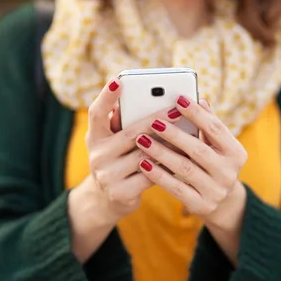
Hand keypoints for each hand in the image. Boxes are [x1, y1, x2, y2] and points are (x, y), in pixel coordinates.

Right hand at [69, 78, 182, 228]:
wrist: (107, 201)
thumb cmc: (118, 160)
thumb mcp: (113, 142)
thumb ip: (123, 123)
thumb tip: (144, 99)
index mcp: (94, 137)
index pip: (96, 113)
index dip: (106, 96)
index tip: (119, 80)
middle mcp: (97, 155)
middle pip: (130, 133)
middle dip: (156, 120)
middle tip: (176, 109)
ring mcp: (107, 176)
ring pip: (145, 155)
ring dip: (168, 144)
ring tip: (187, 132)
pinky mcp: (121, 193)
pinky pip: (151, 175)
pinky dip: (167, 166)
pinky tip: (182, 158)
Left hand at [135, 96, 247, 228]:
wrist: (222, 203)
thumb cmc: (214, 164)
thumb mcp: (217, 146)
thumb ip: (208, 125)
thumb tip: (200, 100)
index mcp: (236, 153)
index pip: (215, 128)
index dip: (197, 113)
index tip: (178, 99)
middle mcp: (229, 172)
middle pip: (198, 149)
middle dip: (174, 134)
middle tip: (153, 121)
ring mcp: (216, 191)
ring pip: (184, 169)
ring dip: (161, 153)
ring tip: (142, 141)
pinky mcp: (201, 205)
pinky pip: (176, 188)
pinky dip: (159, 175)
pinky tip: (144, 163)